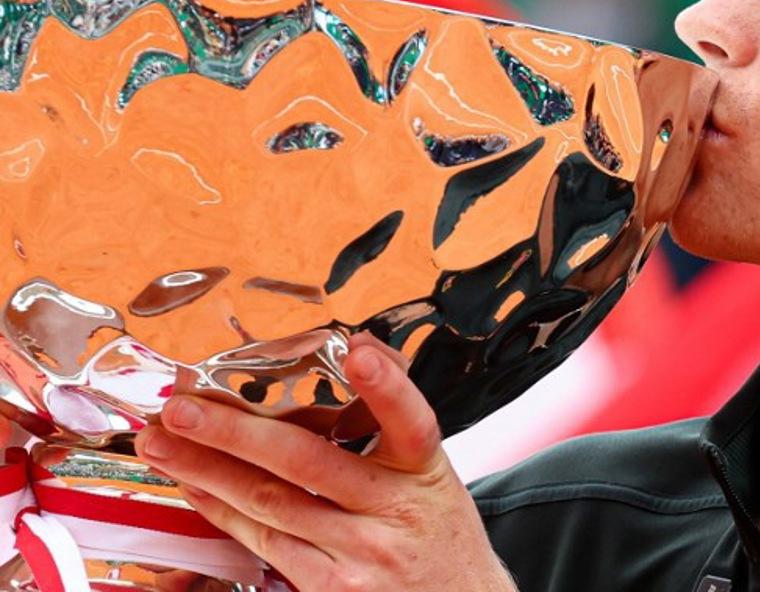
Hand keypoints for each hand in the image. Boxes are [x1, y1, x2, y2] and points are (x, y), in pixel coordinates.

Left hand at [132, 333, 516, 591]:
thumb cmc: (436, 531)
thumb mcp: (434, 472)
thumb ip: (395, 420)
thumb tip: (361, 351)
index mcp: (426, 472)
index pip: (412, 422)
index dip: (387, 387)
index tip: (359, 352)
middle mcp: (393, 512)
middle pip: (308, 463)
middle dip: (236, 431)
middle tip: (184, 407)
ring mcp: (360, 555)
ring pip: (272, 505)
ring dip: (207, 470)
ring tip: (163, 443)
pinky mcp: (332, 588)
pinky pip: (267, 543)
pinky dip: (226, 511)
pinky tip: (197, 487)